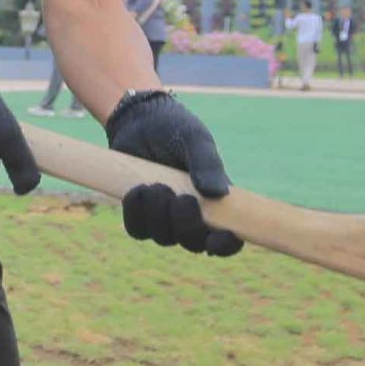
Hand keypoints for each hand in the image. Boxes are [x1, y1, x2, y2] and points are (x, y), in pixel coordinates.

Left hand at [104, 90, 241, 255]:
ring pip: (164, 238)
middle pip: (193, 243)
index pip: (227, 238)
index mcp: (216, 201)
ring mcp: (164, 217)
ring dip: (158, 214)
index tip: (219, 236)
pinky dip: (136, 213)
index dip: (226, 246)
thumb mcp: (194, 138)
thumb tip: (217, 194)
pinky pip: (137, 230)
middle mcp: (193, 214)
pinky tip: (138, 190)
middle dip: (186, 225)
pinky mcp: (140, 214)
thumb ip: (207, 163)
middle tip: (180, 198)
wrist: (139, 120)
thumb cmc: (174, 127)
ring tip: (153, 184)